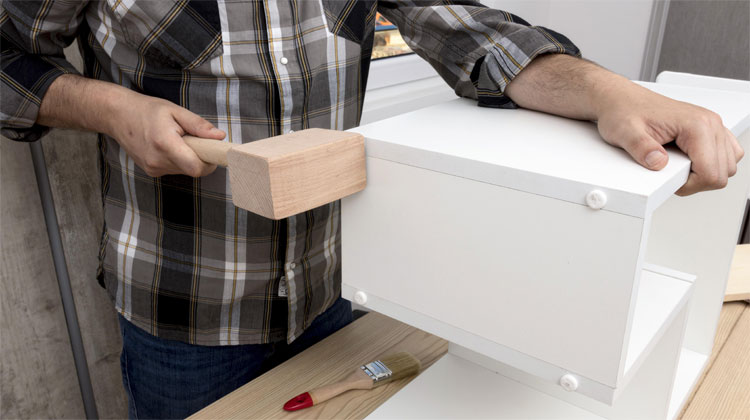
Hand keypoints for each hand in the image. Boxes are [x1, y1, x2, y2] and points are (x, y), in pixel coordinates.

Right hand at [106, 91, 225, 176]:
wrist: (118, 116)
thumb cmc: (148, 110)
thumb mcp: (176, 111)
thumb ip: (199, 126)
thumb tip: (220, 137)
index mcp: (165, 144)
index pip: (196, 168)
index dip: (209, 162)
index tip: (211, 150)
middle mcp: (158, 161)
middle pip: (192, 170)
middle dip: (200, 157)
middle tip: (193, 139)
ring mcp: (153, 168)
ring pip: (184, 171)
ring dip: (188, 158)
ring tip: (177, 140)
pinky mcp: (151, 171)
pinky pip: (174, 170)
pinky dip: (177, 160)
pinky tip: (168, 146)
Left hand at [594, 82, 743, 195]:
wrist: (622, 100)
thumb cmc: (625, 112)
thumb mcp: (626, 133)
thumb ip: (642, 149)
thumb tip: (659, 163)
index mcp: (696, 124)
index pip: (711, 173)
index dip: (689, 185)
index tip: (669, 180)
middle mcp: (710, 123)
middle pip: (722, 172)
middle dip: (697, 182)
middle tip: (671, 175)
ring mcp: (712, 125)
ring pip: (727, 165)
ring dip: (705, 174)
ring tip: (679, 169)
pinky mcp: (709, 129)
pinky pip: (726, 154)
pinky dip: (711, 164)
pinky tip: (689, 162)